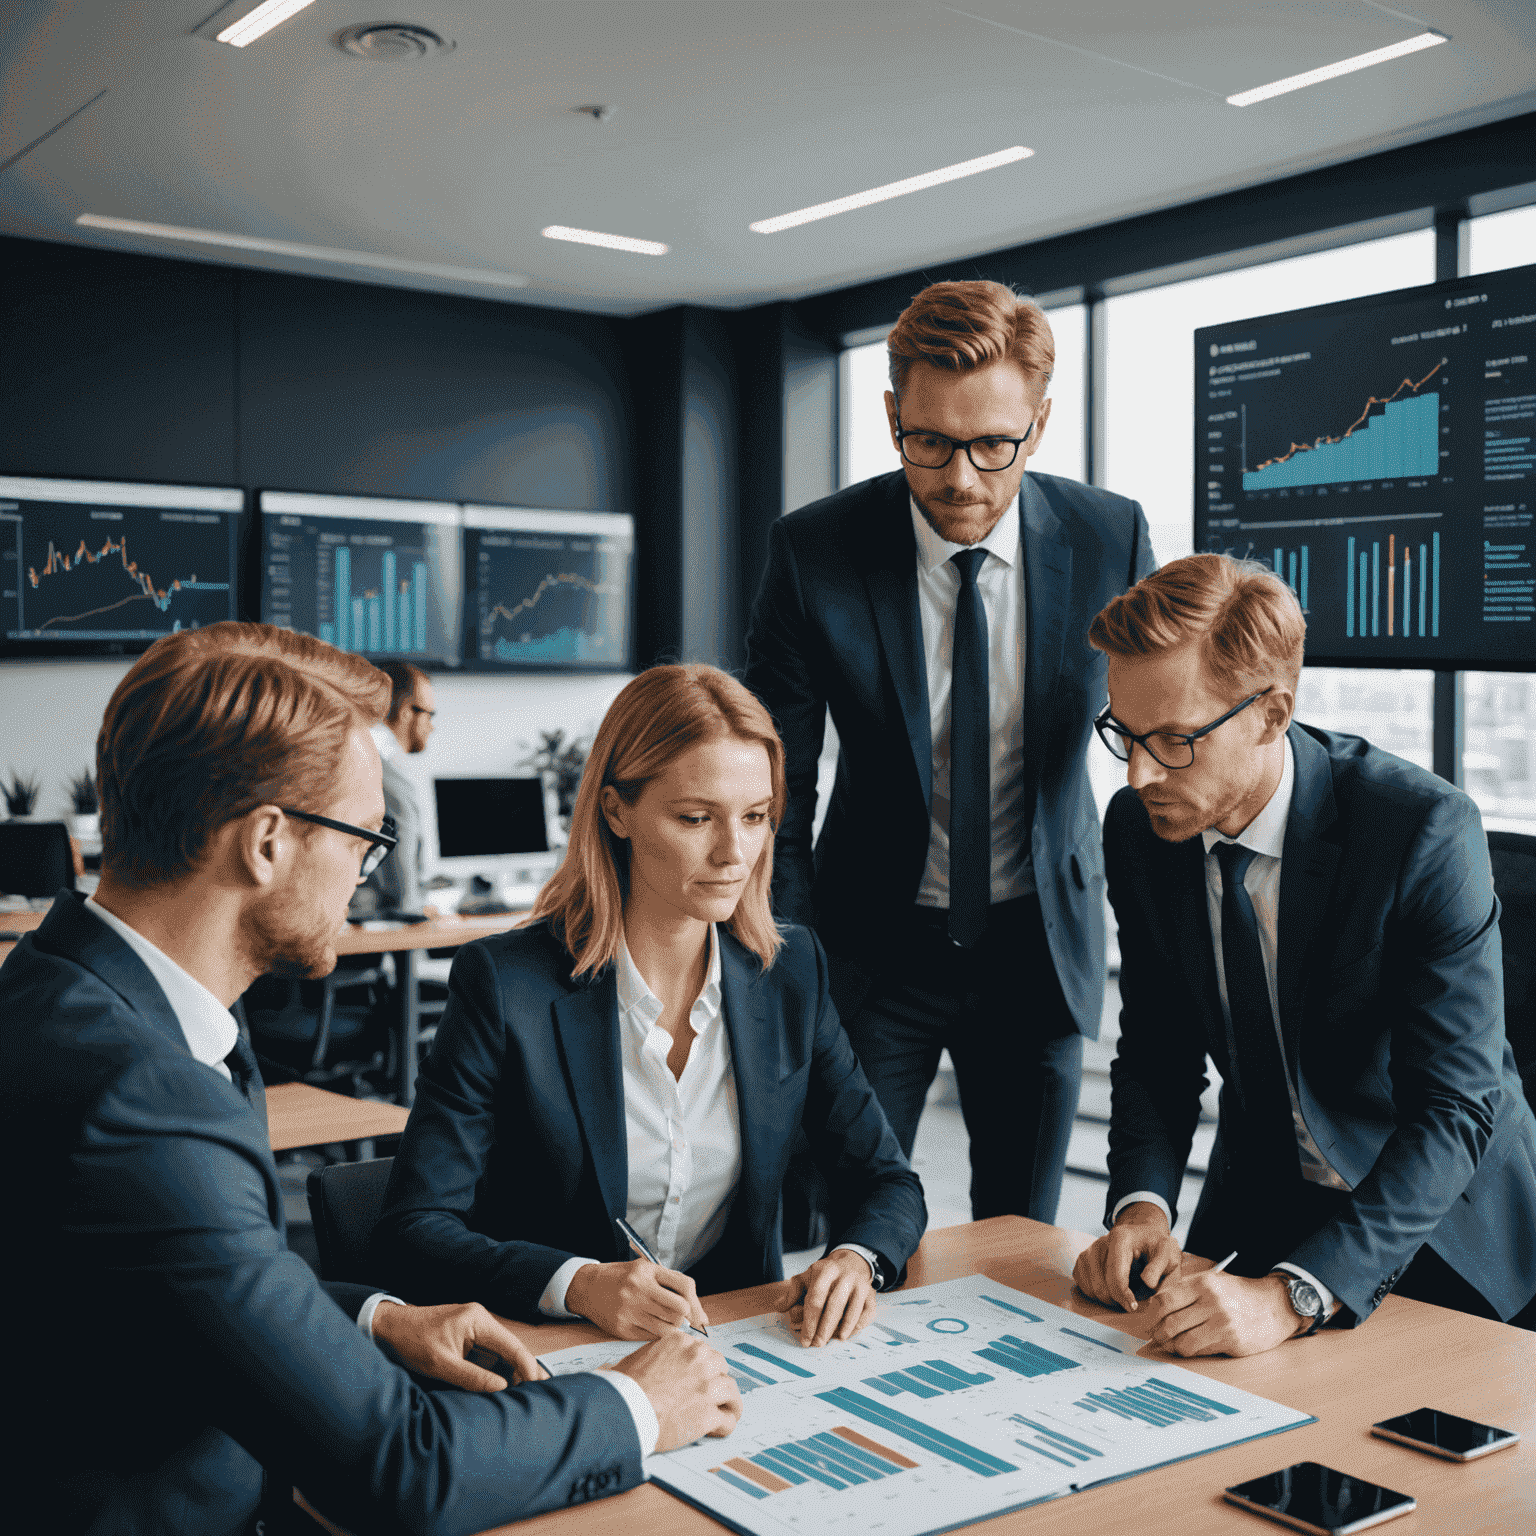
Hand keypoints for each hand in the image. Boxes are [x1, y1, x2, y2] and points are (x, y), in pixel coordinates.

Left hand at [371, 1300, 549, 1390]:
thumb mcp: (441, 1364)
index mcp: (478, 1321)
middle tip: (540, 1390)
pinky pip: (485, 1355)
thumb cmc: (411, 1341)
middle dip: (523, 1370)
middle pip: (509, 1348)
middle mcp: (480, 1321)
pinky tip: (501, 1386)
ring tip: (524, 1393)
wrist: (388, 1328)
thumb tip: (501, 1388)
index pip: (512, 1345)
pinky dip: (494, 1370)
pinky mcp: (465, 1337)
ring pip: (498, 1353)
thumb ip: (473, 1377)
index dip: (527, 1366)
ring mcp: (473, 1328)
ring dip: (509, 1372)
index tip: (537, 1386)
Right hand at [565, 1259, 709, 1339]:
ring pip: (668, 1327)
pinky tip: (652, 1329)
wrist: (587, 1287)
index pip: (684, 1286)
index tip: (699, 1316)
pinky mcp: (622, 1328)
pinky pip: (651, 1337)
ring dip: (672, 1329)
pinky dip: (657, 1335)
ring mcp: (630, 1309)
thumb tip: (698, 1315)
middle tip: (681, 1321)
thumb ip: (670, 1285)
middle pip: (679, 1309)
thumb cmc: (622, 1278)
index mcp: (647, 1271)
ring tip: (666, 1324)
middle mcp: (639, 1288)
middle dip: (685, 1318)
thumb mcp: (645, 1270)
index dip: (696, 1304)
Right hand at [607, 1331, 742, 1450]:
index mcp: (681, 1343)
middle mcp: (698, 1359)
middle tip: (708, 1394)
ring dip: (728, 1402)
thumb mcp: (631, 1361)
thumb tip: (612, 1367)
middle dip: (716, 1379)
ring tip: (724, 1412)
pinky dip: (726, 1425)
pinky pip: (728, 1419)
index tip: (697, 1377)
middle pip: (721, 1366)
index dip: (701, 1365)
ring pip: (731, 1390)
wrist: (624, 1411)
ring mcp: (706, 1386)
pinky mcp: (708, 1413)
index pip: (703, 1350)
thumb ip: (640, 1359)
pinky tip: (719, 1430)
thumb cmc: (623, 1388)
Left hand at [774, 1249, 877, 1345]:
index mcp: (826, 1271)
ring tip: (833, 1340)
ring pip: (852, 1310)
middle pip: (834, 1306)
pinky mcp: (871, 1294)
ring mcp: (860, 1285)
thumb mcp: (808, 1276)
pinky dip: (858, 1325)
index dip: (809, 1321)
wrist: (852, 1261)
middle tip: (817, 1344)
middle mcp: (844, 1277)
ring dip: (842, 1328)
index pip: (816, 1298)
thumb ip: (794, 1291)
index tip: (805, 1338)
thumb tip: (779, 1307)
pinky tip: (848, 1333)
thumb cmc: (828, 1273)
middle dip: (824, 1329)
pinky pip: (867, 1313)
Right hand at [1073, 1204, 1183, 1311]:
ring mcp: (1089, 1250)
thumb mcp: (1167, 1252)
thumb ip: (1159, 1266)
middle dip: (1116, 1300)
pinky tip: (1111, 1289)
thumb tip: (1147, 1282)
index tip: (1133, 1308)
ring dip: (1106, 1298)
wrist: (1143, 1235)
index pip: (1116, 1275)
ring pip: (1090, 1288)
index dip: (1123, 1296)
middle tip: (1132, 1300)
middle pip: (1100, 1286)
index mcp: (1120, 1239)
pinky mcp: (1083, 1259)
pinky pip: (1082, 1284)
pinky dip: (1095, 1293)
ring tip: (1123, 1293)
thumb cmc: (1155, 1245)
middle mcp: (1100, 1243)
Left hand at [1143, 1270, 1300, 1357]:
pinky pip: (1200, 1349)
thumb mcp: (1212, 1282)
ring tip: (1170, 1344)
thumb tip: (1156, 1309)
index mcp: (1202, 1282)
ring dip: (1171, 1345)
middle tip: (1155, 1337)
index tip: (1147, 1322)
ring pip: (1182, 1340)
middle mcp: (1210, 1300)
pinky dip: (1188, 1352)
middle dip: (1157, 1333)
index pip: (1164, 1300)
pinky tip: (1188, 1349)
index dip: (1150, 1315)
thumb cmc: (1238, 1295)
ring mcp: (1221, 1321)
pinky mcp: (1231, 1340)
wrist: (1273, 1305)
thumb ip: (1186, 1292)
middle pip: (1170, 1321)